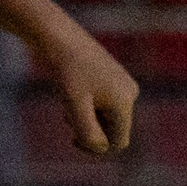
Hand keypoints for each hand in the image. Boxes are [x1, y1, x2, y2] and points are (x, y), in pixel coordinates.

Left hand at [46, 24, 137, 158]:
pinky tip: (72, 92)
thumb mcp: (74, 106)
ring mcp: (122, 84)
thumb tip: (102, 148)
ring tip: (68, 101)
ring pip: (106, 117)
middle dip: (90, 129)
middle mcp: (130, 93)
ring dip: (86, 118)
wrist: (57, 36)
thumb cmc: (65, 71)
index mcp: (125, 101)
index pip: (118, 142)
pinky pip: (103, 104)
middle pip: (112, 130)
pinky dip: (87, 106)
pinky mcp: (113, 77)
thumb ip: (88, 132)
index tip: (72, 138)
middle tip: (67, 114)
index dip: (96, 148)